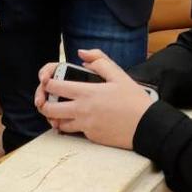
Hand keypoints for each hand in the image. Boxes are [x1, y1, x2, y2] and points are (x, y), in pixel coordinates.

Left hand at [34, 49, 153, 149]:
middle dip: (43, 103)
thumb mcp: (119, 75)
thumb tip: (82, 53)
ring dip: (55, 117)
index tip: (47, 81)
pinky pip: (74, 132)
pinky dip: (71, 127)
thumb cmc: (134, 100)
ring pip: (58, 124)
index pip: (53, 86)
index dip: (46, 82)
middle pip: (49, 108)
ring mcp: (85, 126)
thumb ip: (99, 60)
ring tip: (59, 112)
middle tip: (46, 99)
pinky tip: (76, 121)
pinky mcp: (92, 138)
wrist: (147, 127)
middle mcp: (81, 110)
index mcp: (86, 92)